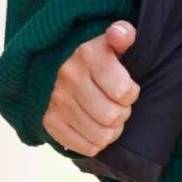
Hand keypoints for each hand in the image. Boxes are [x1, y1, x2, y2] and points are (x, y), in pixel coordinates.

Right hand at [43, 20, 138, 154]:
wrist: (58, 61)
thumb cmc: (96, 54)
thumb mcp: (111, 39)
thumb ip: (123, 33)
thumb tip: (120, 34)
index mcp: (87, 54)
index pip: (123, 91)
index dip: (131, 93)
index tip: (126, 87)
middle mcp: (68, 77)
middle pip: (112, 116)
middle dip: (122, 113)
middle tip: (118, 104)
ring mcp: (57, 101)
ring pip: (102, 136)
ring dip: (112, 130)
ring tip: (108, 116)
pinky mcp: (49, 121)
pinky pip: (86, 147)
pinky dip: (96, 142)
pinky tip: (95, 127)